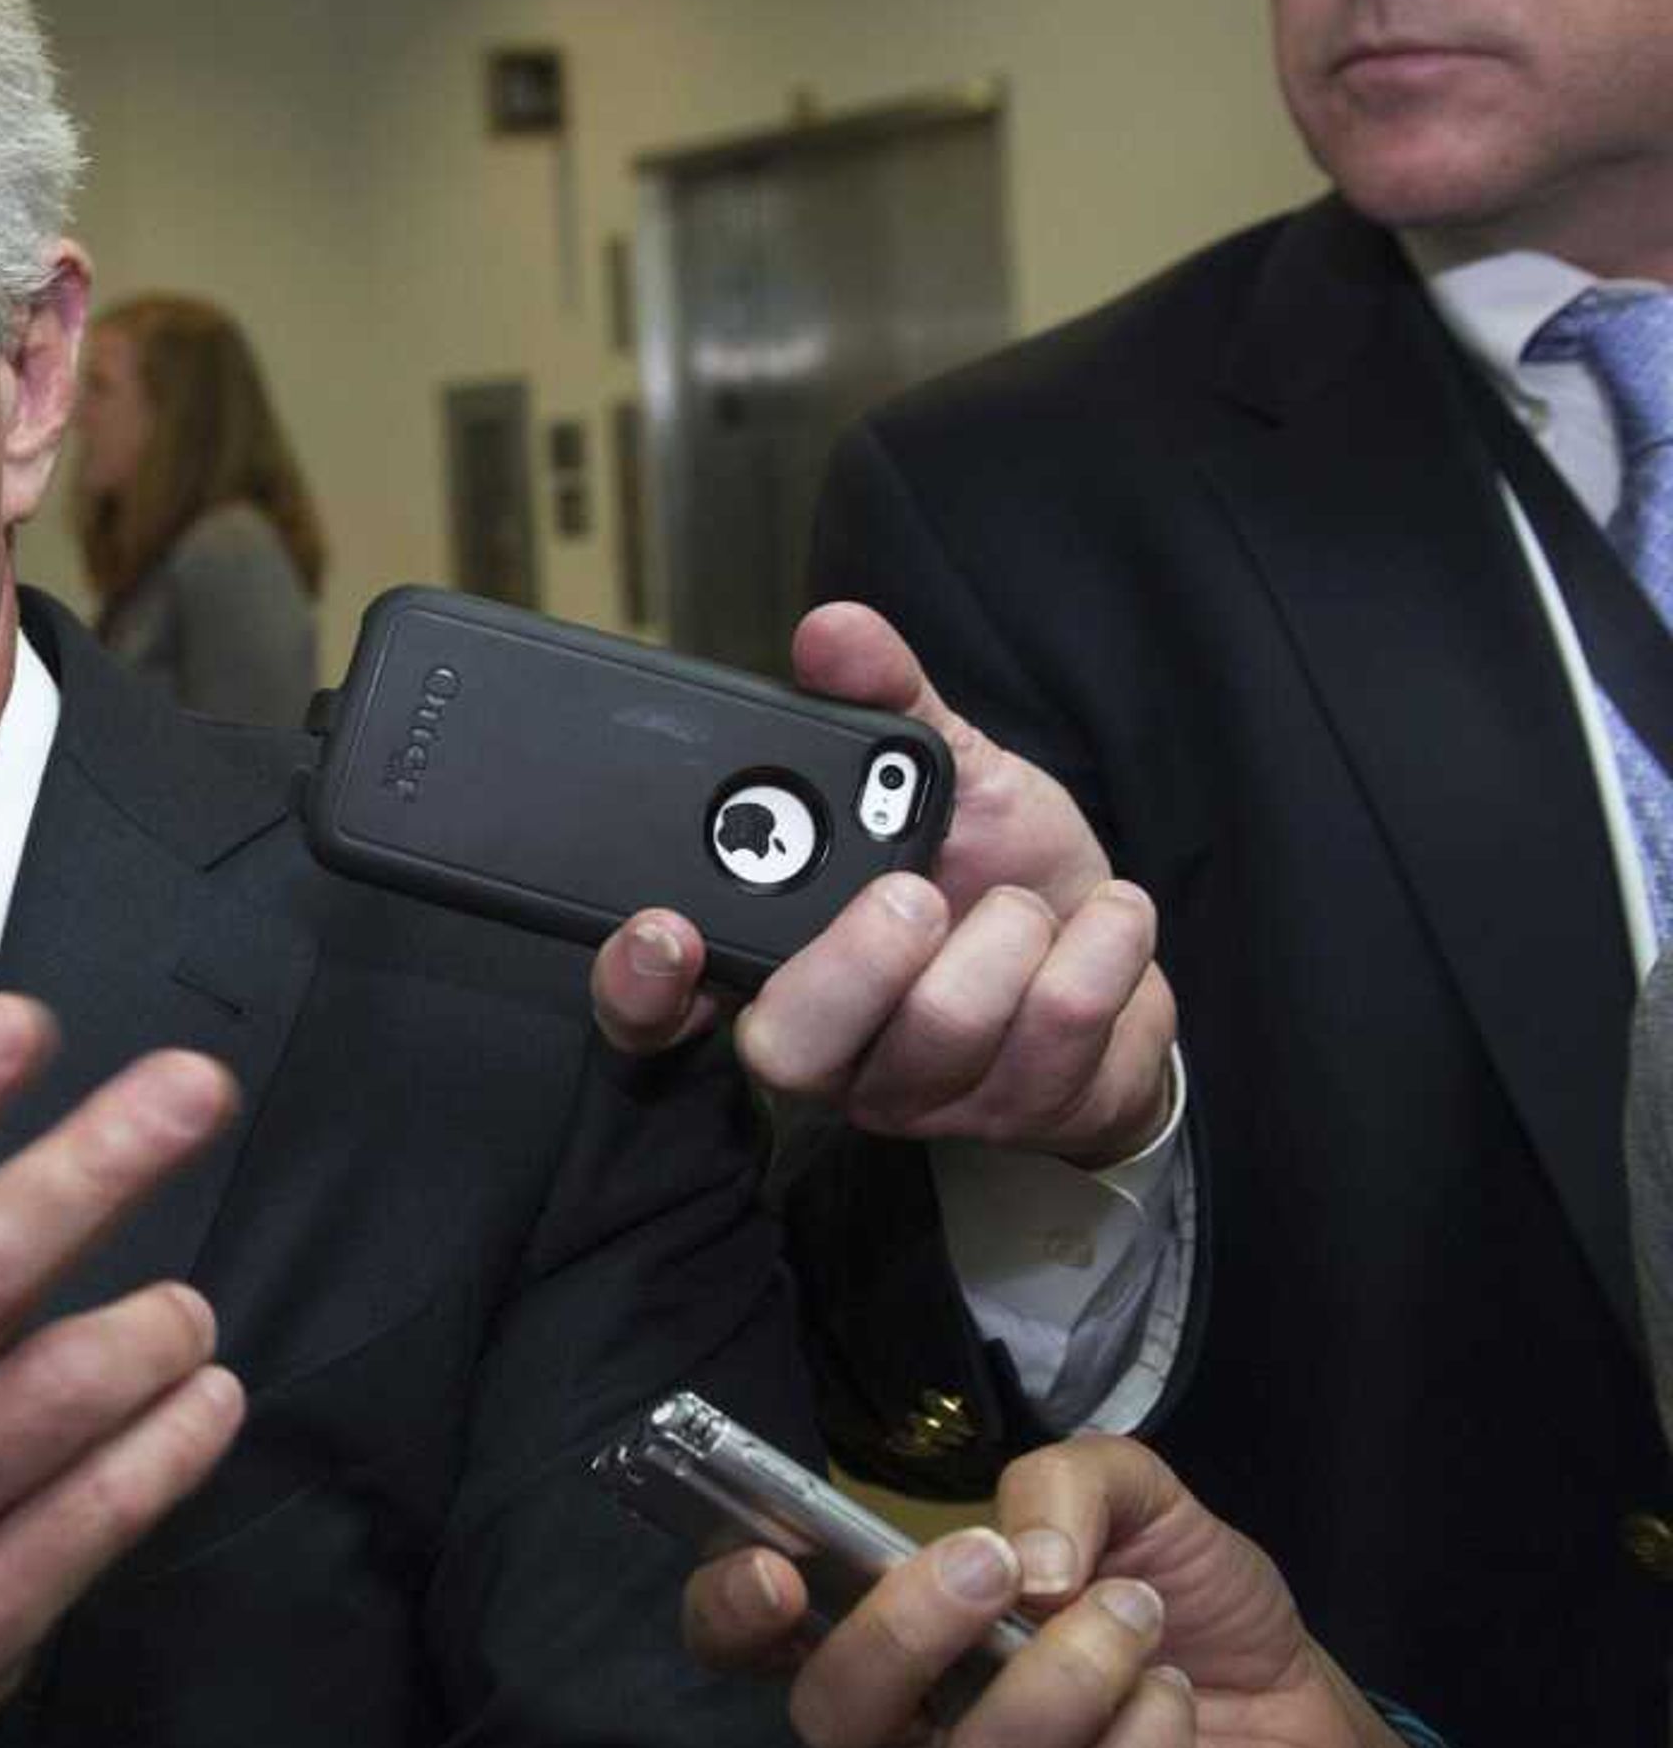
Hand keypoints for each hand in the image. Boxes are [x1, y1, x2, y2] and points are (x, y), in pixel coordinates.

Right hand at [590, 602, 1174, 1167]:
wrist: (1108, 954)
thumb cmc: (996, 867)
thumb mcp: (942, 772)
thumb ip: (881, 703)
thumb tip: (834, 630)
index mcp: (769, 962)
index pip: (652, 1009)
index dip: (639, 983)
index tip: (666, 930)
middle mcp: (825, 1046)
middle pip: (789, 1045)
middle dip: (864, 959)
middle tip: (916, 892)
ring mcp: (915, 1094)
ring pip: (940, 1031)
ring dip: (1015, 930)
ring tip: (1029, 903)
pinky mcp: (1015, 1117)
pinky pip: (1054, 1032)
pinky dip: (1101, 946)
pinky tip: (1100, 925)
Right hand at [679, 1434, 1434, 1747]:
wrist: (1311, 1710)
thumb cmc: (1186, 1599)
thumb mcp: (1132, 1495)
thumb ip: (1061, 1483)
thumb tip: (1024, 1560)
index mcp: (894, 1640)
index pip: (754, 1644)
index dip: (729, 1611)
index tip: (779, 1570)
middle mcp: (916, 1738)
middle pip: (832, 1722)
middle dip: (903, 1633)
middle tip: (997, 1570)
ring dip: (1068, 1674)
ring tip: (1140, 1619)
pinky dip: (1145, 1740)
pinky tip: (1175, 1705)